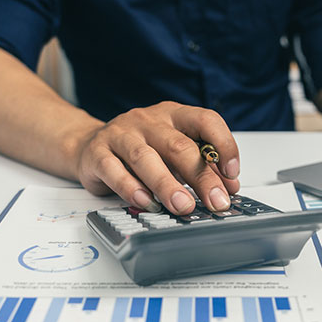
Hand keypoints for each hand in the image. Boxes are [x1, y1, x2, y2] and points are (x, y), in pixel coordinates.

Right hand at [76, 101, 239, 214]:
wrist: (89, 144)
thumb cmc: (140, 149)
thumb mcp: (173, 152)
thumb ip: (201, 166)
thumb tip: (229, 186)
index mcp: (173, 115)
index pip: (205, 120)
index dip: (223, 144)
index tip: (232, 172)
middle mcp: (147, 121)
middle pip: (178, 146)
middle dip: (201, 177)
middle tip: (215, 201)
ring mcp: (120, 135)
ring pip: (145, 158)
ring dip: (166, 184)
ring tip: (183, 206)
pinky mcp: (97, 154)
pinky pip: (114, 171)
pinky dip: (131, 189)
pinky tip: (146, 203)